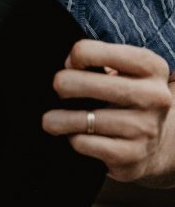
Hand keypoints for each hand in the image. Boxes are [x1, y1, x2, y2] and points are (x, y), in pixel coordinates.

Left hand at [42, 39, 173, 181]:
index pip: (96, 52)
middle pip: (86, 83)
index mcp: (152, 67)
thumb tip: (69, 65)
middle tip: (58, 91)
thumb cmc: (127, 101)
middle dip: (62, 85)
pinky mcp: (131, 154)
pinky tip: (76, 136)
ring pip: (82, 119)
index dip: (76, 56)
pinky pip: (83, 143)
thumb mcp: (125, 73)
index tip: (71, 66)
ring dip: (58, 119)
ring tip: (51, 120)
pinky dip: (72, 139)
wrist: (155, 146)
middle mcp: (154, 96)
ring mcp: (144, 128)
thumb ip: (99, 61)